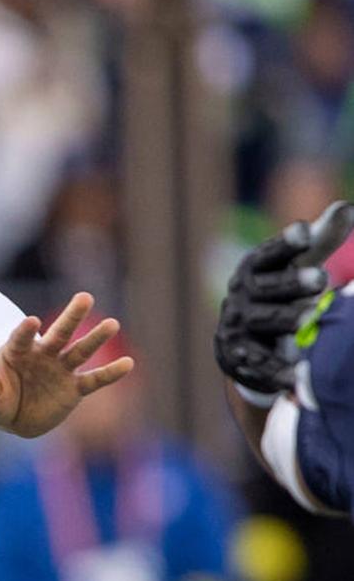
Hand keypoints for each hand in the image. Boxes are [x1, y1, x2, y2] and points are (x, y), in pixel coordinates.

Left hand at [0, 292, 133, 437]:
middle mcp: (42, 355)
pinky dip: (109, 373)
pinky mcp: (73, 388)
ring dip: (95, 338)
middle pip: (58, 333)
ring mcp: (59, 369)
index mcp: (16, 352)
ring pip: (79, 351)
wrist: (15, 415)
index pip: (20, 338)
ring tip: (113, 323)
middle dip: (71, 317)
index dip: (25, 330)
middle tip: (85, 296)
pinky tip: (128, 363)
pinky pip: (94, 380)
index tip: (31, 320)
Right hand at [214, 200, 353, 398]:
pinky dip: (277, 367)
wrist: (240, 344)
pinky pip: (258, 361)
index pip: (268, 254)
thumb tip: (348, 208)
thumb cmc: (277, 296)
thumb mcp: (295, 268)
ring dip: (286, 318)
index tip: (303, 232)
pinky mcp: (239, 356)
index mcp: (254, 269)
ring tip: (311, 316)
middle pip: (265, 287)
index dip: (284, 243)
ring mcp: (237, 326)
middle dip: (291, 282)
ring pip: (261, 321)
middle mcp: (241, 295)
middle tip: (320, 279)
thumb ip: (319, 241)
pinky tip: (298, 372)